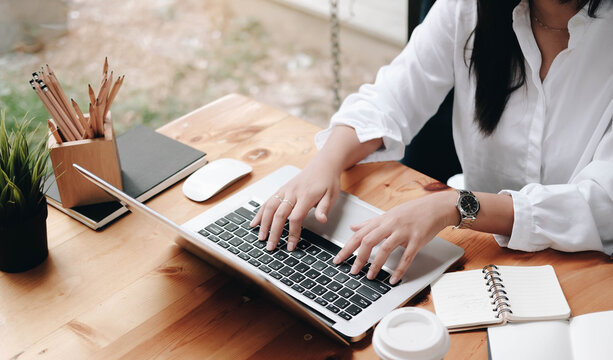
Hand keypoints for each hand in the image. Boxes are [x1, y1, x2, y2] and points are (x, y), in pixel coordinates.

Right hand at [250, 160, 341, 250]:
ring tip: (261, 237)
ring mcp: (285, 190)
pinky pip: (268, 201)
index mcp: (306, 196)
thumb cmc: (327, 181)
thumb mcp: (332, 195)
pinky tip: (255, 222)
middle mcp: (292, 193)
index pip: (296, 218)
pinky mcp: (281, 190)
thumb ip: (324, 208)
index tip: (291, 246)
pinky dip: (260, 212)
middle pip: (279, 214)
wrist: (323, 164)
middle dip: (274, 232)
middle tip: (271, 247)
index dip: (292, 233)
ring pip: (270, 207)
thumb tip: (322, 220)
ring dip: (263, 224)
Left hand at [333, 191, 457, 283]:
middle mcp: (391, 225)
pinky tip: (393, 279)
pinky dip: (399, 270)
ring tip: (370, 276)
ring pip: (385, 249)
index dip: (347, 247)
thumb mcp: (388, 214)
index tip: (338, 259)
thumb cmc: (412, 211)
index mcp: (382, 220)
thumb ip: (370, 223)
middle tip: (353, 271)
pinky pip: (406, 257)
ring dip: (376, 264)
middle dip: (358, 257)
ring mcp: (404, 232)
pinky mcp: (417, 240)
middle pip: (368, 240)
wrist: (436, 207)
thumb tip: (353, 228)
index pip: (360, 234)